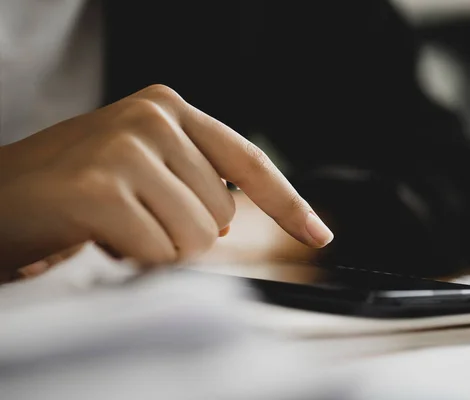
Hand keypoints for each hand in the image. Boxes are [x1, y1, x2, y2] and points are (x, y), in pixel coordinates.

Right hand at [0, 85, 332, 276]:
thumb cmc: (71, 186)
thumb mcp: (139, 166)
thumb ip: (191, 180)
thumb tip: (233, 219)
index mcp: (169, 108)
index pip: (249, 162)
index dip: (289, 203)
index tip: (319, 232)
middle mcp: (153, 116)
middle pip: (222, 215)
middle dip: (182, 232)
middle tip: (132, 218)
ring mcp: (127, 147)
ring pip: (196, 237)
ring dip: (157, 247)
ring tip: (114, 226)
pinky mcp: (103, 187)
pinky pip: (158, 253)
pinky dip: (133, 260)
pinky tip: (99, 236)